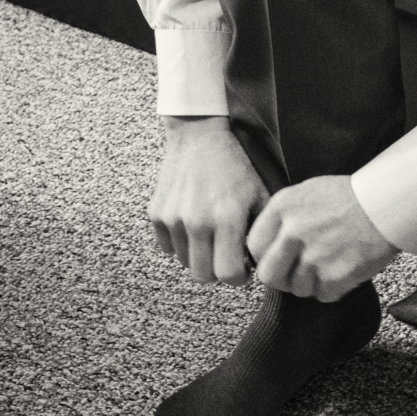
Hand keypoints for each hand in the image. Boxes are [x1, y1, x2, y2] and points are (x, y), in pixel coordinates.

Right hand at [149, 116, 269, 284]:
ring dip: (199, 256)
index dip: (238, 277)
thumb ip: (260, 233)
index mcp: (227, 218)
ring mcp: (173, 218)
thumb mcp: (259, 196)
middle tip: (226, 257)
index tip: (242, 269)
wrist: (199, 138)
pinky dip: (181, 243)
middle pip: (203, 276)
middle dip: (217, 272)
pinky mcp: (156, 214)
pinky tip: (194, 225)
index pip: (229, 274)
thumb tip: (259, 263)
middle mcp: (197, 222)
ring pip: (185, 262)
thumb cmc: (236, 169)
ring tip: (211, 235)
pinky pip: (168, 247)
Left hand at [247, 175, 397, 302]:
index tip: (278, 259)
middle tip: (300, 272)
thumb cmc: (351, 197)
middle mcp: (294, 231)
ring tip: (331, 264)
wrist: (389, 204)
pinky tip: (345, 268)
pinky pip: (323, 295)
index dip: (266, 256)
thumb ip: (282, 217)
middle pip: (269, 275)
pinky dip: (334, 288)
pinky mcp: (335, 275)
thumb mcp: (308, 192)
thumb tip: (265, 245)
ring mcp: (314, 255)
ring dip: (313, 283)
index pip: (254, 246)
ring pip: (297, 289)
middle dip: (283, 278)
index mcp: (283, 207)